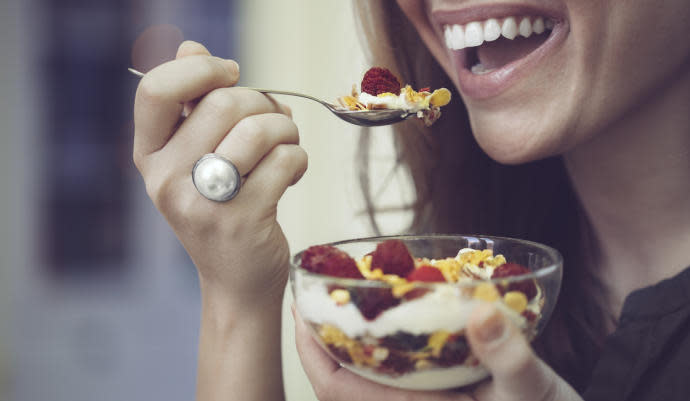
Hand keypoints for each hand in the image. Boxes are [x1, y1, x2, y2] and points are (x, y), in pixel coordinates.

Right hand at [133, 41, 306, 308]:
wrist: (237, 281)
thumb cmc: (222, 209)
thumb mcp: (196, 160)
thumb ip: (193, 105)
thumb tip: (190, 48)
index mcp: (150, 156)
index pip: (156, 90)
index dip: (200, 70)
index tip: (232, 74)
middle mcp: (166, 179)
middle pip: (223, 103)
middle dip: (263, 102)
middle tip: (275, 122)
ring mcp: (204, 203)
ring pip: (260, 128)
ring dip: (287, 128)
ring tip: (288, 144)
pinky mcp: (243, 219)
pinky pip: (286, 159)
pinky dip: (299, 158)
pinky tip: (292, 173)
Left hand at [294, 303, 582, 400]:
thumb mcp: (533, 392)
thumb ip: (509, 357)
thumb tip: (482, 313)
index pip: (338, 388)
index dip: (312, 350)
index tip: (300, 309)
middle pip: (343, 376)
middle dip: (324, 335)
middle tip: (317, 289)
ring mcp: (423, 399)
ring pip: (368, 371)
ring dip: (352, 335)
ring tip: (346, 293)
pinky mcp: (440, 391)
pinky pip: (398, 366)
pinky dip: (386, 338)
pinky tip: (394, 311)